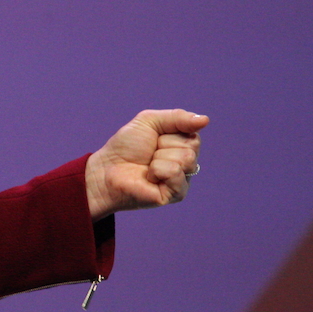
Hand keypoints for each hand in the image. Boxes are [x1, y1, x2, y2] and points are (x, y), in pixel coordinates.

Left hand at [85, 109, 206, 220]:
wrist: (107, 169)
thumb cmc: (126, 147)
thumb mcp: (149, 121)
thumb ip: (177, 118)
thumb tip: (205, 120)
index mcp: (183, 145)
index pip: (192, 133)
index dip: (169, 131)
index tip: (153, 138)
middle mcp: (187, 163)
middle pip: (191, 147)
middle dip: (163, 145)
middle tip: (149, 153)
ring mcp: (183, 180)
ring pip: (185, 159)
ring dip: (159, 158)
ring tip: (148, 165)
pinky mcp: (176, 194)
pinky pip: (176, 173)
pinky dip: (158, 171)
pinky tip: (149, 177)